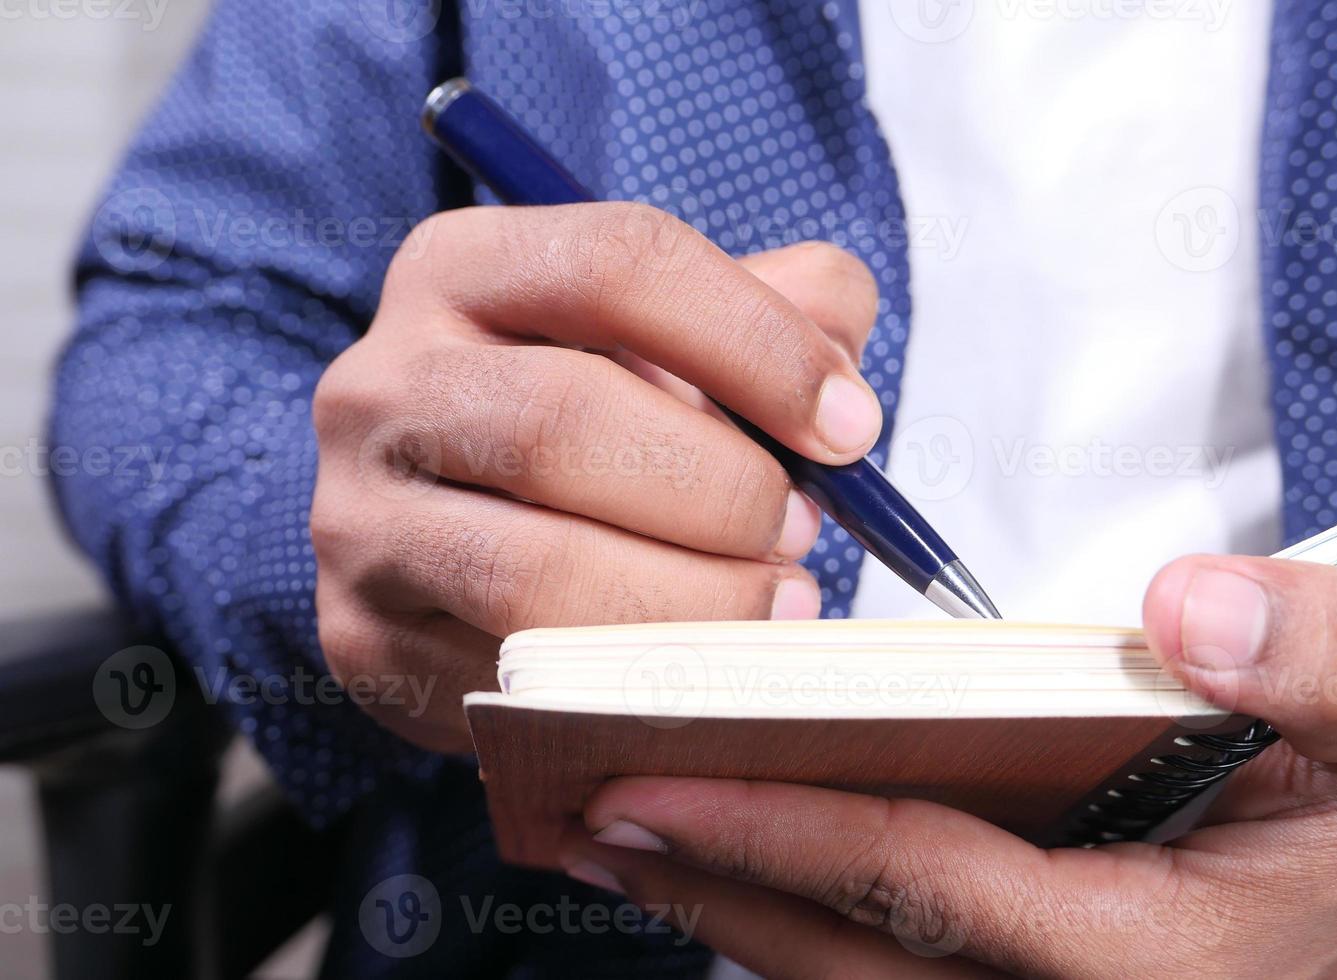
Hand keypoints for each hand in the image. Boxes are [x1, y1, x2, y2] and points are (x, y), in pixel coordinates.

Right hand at [310, 204, 883, 751]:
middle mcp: (385, 381)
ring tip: (775, 606)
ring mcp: (361, 517)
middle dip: (720, 489)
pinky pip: (515, 678)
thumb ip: (777, 311)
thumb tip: (842, 375)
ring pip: (533, 571)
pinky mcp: (366, 636)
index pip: (618, 262)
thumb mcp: (673, 336)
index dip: (755, 343)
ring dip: (690, 601)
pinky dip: (632, 686)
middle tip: (803, 533)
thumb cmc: (591, 418)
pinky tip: (701, 672)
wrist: (452, 532)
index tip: (851, 427)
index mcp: (463, 269)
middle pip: (564, 418)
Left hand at [561, 555, 1336, 977]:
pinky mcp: (1068, 960)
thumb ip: (1331, 661)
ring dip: (742, 903)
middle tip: (585, 812)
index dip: (776, 838)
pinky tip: (748, 841)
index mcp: (1164, 946)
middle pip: (860, 951)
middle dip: (715, 887)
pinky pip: (908, 949)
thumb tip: (1193, 606)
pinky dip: (812, 900)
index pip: (926, 886)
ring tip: (629, 830)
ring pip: (868, 967)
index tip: (646, 786)